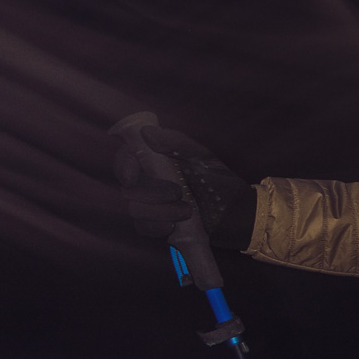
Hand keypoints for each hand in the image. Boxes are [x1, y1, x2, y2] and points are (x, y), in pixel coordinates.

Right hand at [114, 126, 256, 249]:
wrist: (234, 215)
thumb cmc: (220, 181)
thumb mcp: (203, 159)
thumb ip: (176, 144)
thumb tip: (146, 131)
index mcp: (158, 158)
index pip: (127, 156)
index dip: (124, 165)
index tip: (132, 177)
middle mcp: (150, 179)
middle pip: (130, 187)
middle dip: (152, 193)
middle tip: (179, 193)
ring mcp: (151, 202)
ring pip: (135, 209)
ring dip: (160, 212)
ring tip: (187, 211)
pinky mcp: (156, 222)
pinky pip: (143, 227)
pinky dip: (156, 227)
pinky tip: (172, 227)